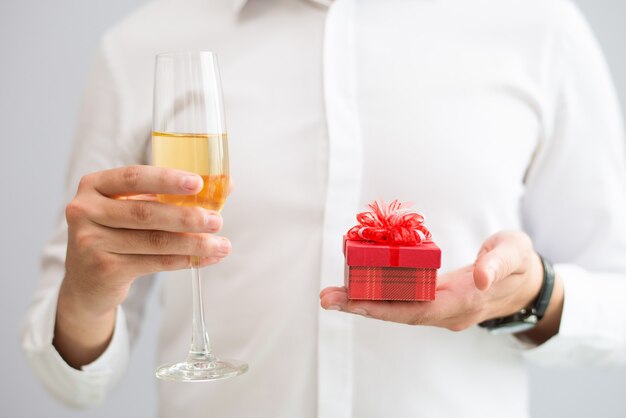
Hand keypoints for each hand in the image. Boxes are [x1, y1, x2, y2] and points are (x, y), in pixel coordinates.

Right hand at [56, 165, 230, 366]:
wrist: (88, 281)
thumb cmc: (119, 233)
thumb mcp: (135, 207)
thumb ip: (171, 194)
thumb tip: (226, 185)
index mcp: (94, 185)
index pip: (132, 177)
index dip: (166, 179)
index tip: (197, 183)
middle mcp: (85, 210)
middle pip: (145, 212)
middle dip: (187, 217)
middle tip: (217, 220)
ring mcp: (90, 242)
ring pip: (154, 241)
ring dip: (194, 243)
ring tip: (222, 245)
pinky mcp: (104, 269)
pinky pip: (155, 262)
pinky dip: (185, 260)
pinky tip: (206, 259)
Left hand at [320, 231, 544, 331]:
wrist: (528, 285)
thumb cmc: (520, 264)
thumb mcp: (515, 253)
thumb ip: (498, 262)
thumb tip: (480, 276)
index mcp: (464, 300)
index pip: (417, 309)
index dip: (383, 307)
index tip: (352, 302)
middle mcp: (448, 312)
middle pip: (399, 313)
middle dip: (361, 307)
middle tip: (327, 297)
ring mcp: (442, 310)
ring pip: (399, 310)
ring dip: (365, 303)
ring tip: (332, 295)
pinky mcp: (437, 301)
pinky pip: (405, 302)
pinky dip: (380, 296)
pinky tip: (358, 287)